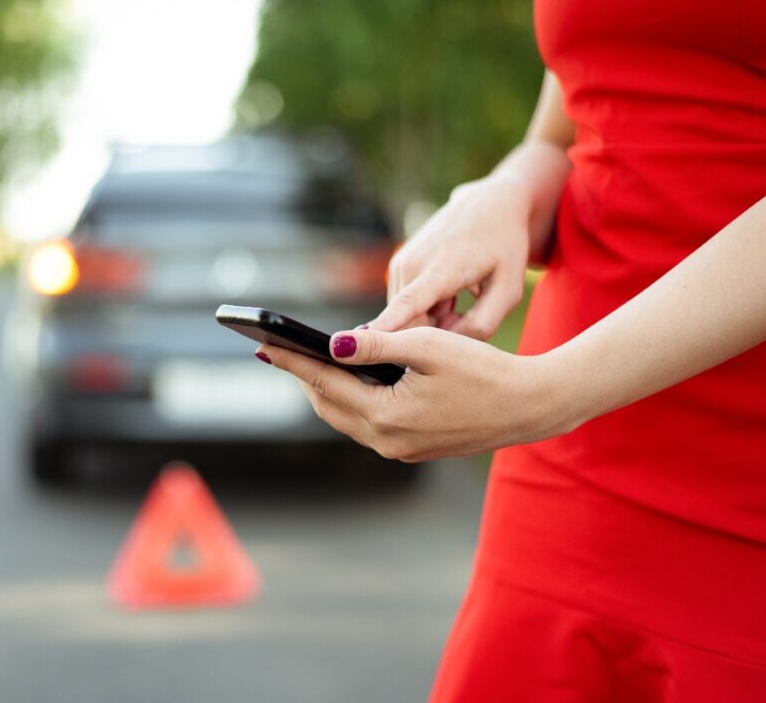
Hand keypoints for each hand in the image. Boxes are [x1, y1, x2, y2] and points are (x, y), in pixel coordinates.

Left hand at [256, 327, 573, 461]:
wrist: (530, 406)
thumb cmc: (485, 370)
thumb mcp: (429, 347)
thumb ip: (377, 346)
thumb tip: (332, 344)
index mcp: (386, 415)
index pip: (324, 382)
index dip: (291, 361)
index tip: (262, 344)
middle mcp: (387, 440)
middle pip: (328, 404)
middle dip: (303, 377)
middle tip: (279, 350)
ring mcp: (399, 449)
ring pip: (345, 416)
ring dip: (326, 389)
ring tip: (306, 363)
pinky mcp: (412, 448)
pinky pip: (367, 424)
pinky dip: (351, 400)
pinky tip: (349, 380)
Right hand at [371, 176, 531, 338]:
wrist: (487, 205)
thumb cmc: (503, 248)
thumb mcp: (508, 290)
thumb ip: (482, 324)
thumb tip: (448, 344)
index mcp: (444, 267)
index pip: (411, 301)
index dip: (390, 323)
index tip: (368, 338)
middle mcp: (412, 264)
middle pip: (411, 323)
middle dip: (437, 332)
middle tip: (467, 314)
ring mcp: (400, 263)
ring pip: (407, 316)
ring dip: (433, 319)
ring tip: (458, 297)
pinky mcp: (396, 266)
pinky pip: (405, 305)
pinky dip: (426, 307)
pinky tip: (447, 291)